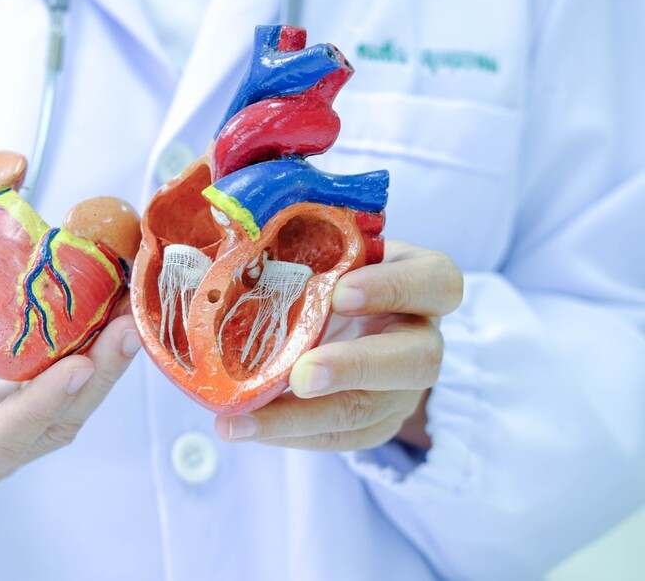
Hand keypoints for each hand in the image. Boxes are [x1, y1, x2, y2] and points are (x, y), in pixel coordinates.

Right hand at [0, 242, 140, 493]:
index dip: (41, 403)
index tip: (80, 364)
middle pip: (51, 428)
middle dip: (97, 378)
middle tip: (130, 326)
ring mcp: (7, 452)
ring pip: (67, 417)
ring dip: (104, 369)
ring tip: (131, 318)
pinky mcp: (24, 431)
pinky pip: (63, 403)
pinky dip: (91, 367)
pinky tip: (111, 327)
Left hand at [214, 240, 461, 450]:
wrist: (348, 316)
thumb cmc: (335, 267)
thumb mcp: (331, 245)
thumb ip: (303, 236)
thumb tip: (231, 227)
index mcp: (422, 282)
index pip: (436, 282)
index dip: (393, 289)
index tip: (340, 293)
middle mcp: (422, 337)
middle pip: (415, 361)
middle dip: (353, 369)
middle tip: (300, 375)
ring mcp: (404, 388)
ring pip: (368, 411)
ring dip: (301, 419)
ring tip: (241, 421)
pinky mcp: (376, 423)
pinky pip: (339, 438)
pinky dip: (288, 435)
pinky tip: (245, 427)